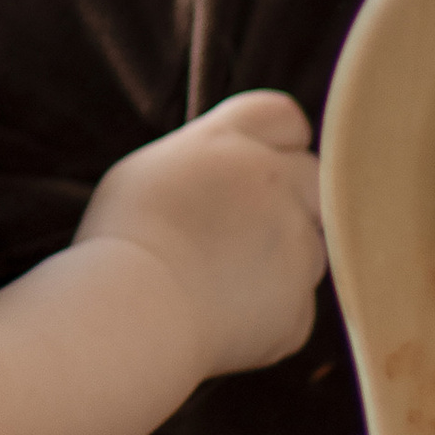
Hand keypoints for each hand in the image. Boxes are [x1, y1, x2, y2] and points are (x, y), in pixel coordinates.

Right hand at [76, 92, 326, 380]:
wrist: (133, 310)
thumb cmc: (122, 237)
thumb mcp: (150, 168)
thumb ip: (205, 159)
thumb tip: (229, 169)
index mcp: (229, 142)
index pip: (283, 117)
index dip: (277, 141)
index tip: (261, 163)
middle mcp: (274, 184)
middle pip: (311, 180)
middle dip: (291, 200)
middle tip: (240, 229)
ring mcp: (296, 247)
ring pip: (307, 248)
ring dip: (279, 259)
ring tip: (215, 280)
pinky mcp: (298, 308)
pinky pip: (292, 305)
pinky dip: (267, 313)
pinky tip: (219, 317)